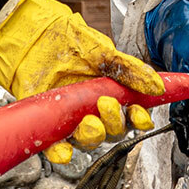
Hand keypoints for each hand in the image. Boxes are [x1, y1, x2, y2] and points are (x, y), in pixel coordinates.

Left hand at [0, 0, 160, 162]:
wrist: (33, 34)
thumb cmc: (68, 39)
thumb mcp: (103, 50)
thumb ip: (129, 69)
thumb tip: (156, 87)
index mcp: (111, 92)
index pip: (131, 115)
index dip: (138, 120)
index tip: (140, 116)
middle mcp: (93, 109)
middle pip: (112, 131)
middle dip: (114, 123)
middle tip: (107, 104)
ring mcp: (71, 117)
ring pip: (88, 141)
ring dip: (92, 136)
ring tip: (89, 121)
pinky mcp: (49, 122)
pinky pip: (57, 146)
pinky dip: (61, 153)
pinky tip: (63, 150)